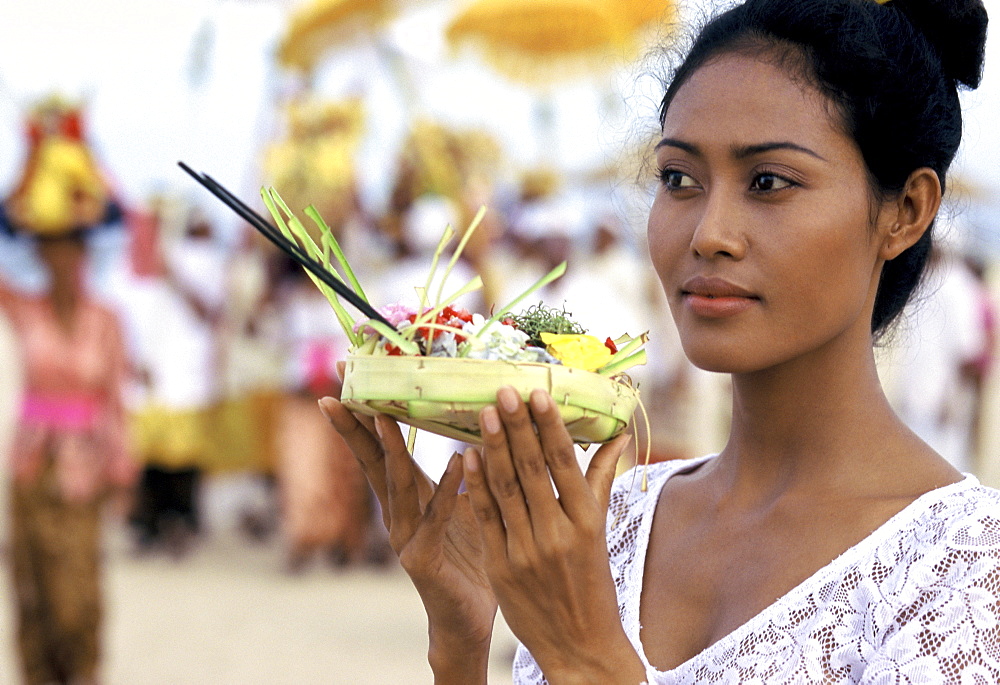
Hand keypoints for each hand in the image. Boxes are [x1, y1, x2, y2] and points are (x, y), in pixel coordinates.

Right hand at [318, 396, 497, 682]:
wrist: (469, 618)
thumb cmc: (469, 555)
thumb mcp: (465, 502)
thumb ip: (465, 467)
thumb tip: (480, 419)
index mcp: (406, 495)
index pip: (377, 447)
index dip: (362, 412)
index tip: (345, 377)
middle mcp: (397, 512)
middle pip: (372, 460)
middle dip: (353, 425)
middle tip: (335, 391)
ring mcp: (405, 537)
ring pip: (397, 484)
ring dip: (391, 448)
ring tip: (382, 414)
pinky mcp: (423, 559)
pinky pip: (436, 517)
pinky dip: (446, 488)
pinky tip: (456, 460)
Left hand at [463, 387, 645, 683]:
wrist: (579, 645)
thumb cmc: (592, 583)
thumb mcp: (599, 531)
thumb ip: (600, 481)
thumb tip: (617, 435)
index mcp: (586, 521)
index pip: (564, 464)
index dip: (549, 427)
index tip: (538, 394)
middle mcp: (556, 533)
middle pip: (531, 470)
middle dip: (516, 427)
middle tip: (504, 391)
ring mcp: (525, 551)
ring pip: (505, 489)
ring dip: (493, 447)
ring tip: (483, 413)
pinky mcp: (500, 566)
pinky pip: (485, 517)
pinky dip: (476, 486)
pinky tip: (468, 456)